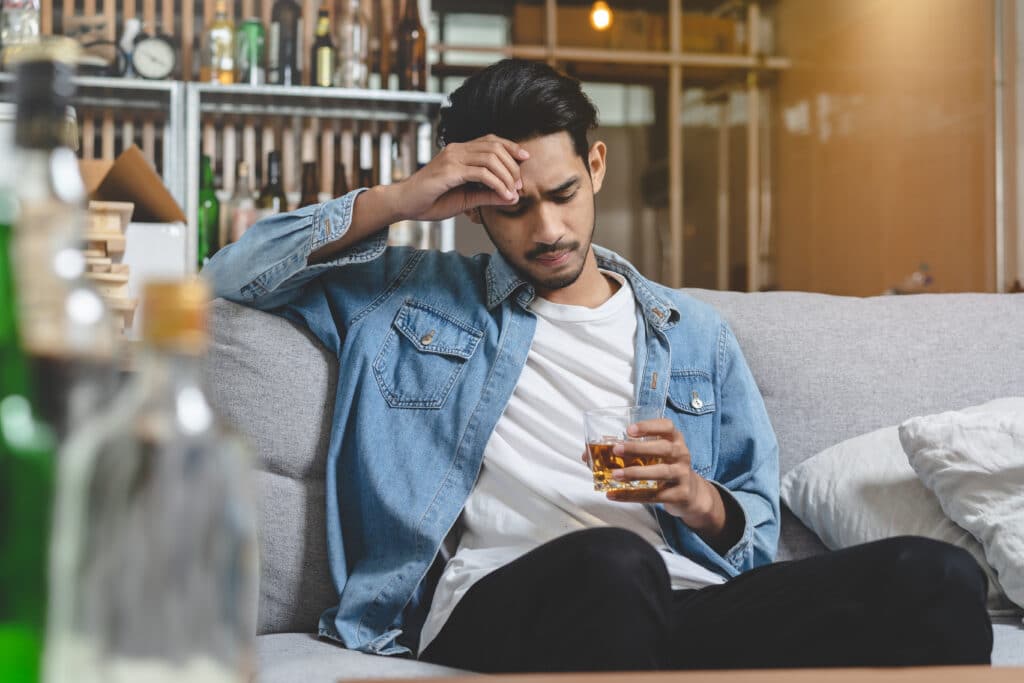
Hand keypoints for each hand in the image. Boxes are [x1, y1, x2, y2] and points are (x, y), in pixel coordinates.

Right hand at [387, 134, 528, 221]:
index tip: (525, 159)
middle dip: (512, 166)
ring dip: (507, 176)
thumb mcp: (466, 198)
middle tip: (520, 185)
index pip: (491, 140)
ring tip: (513, 192)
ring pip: (491, 158)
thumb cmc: (432, 201)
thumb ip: (488, 195)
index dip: (511, 146)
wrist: (404, 204)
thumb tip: (513, 197)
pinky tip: (504, 195)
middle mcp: (457, 150)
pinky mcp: (449, 171)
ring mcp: (452, 158)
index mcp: (460, 151)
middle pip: (495, 147)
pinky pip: (481, 173)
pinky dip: (497, 184)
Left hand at [581, 419, 716, 525]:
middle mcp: (681, 454)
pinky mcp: (679, 494)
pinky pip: (654, 496)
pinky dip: (632, 496)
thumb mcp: (655, 455)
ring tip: (615, 475)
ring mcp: (682, 475)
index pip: (667, 427)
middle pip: (663, 448)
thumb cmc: (664, 467)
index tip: (629, 429)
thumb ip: (628, 451)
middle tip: (616, 449)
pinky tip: (614, 495)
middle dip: (638, 448)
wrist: (690, 494)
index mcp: (674, 440)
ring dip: (636, 473)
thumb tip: (587, 455)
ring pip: (660, 472)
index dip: (649, 426)